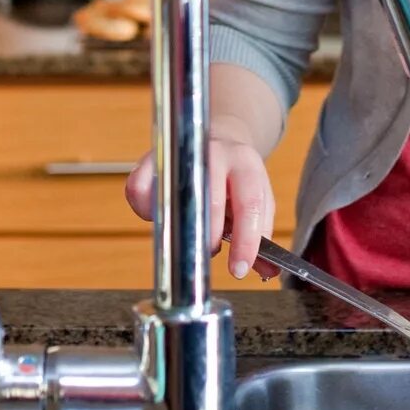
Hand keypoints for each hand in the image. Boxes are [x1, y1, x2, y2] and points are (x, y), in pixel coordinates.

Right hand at [122, 118, 275, 279]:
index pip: (249, 205)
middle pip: (211, 199)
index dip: (245, 241)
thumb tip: (267, 269)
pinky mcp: (156, 157)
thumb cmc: (238, 179)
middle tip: (208, 253)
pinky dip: (143, 206)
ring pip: (175, 190)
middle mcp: (215, 153)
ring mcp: (184, 153)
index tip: (239, 268)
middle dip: (209, 236)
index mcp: (246, 165)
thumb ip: (262, 235)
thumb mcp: (258, 202)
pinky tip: (155, 217)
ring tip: (183, 235)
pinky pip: (141, 184)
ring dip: (177, 222)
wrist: (220, 139)